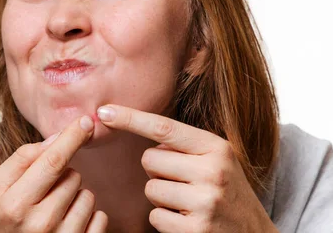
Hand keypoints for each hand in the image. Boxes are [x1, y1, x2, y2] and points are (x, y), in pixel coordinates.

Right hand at [0, 115, 108, 232]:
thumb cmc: (1, 219)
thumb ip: (22, 159)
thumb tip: (57, 138)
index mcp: (14, 204)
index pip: (53, 161)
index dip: (72, 137)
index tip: (86, 122)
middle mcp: (39, 224)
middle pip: (73, 175)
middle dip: (63, 176)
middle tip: (44, 193)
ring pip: (88, 195)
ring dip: (75, 196)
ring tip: (53, 210)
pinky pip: (100, 217)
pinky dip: (88, 216)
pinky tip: (68, 224)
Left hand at [96, 104, 276, 232]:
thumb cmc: (228, 191)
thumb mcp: (217, 159)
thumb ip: (185, 145)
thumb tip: (135, 126)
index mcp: (216, 147)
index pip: (163, 127)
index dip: (130, 118)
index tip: (104, 111)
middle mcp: (213, 171)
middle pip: (149, 160)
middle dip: (156, 172)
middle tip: (182, 181)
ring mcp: (205, 202)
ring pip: (149, 190)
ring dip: (161, 197)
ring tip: (187, 201)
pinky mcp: (196, 229)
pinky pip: (155, 217)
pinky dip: (164, 220)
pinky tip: (187, 220)